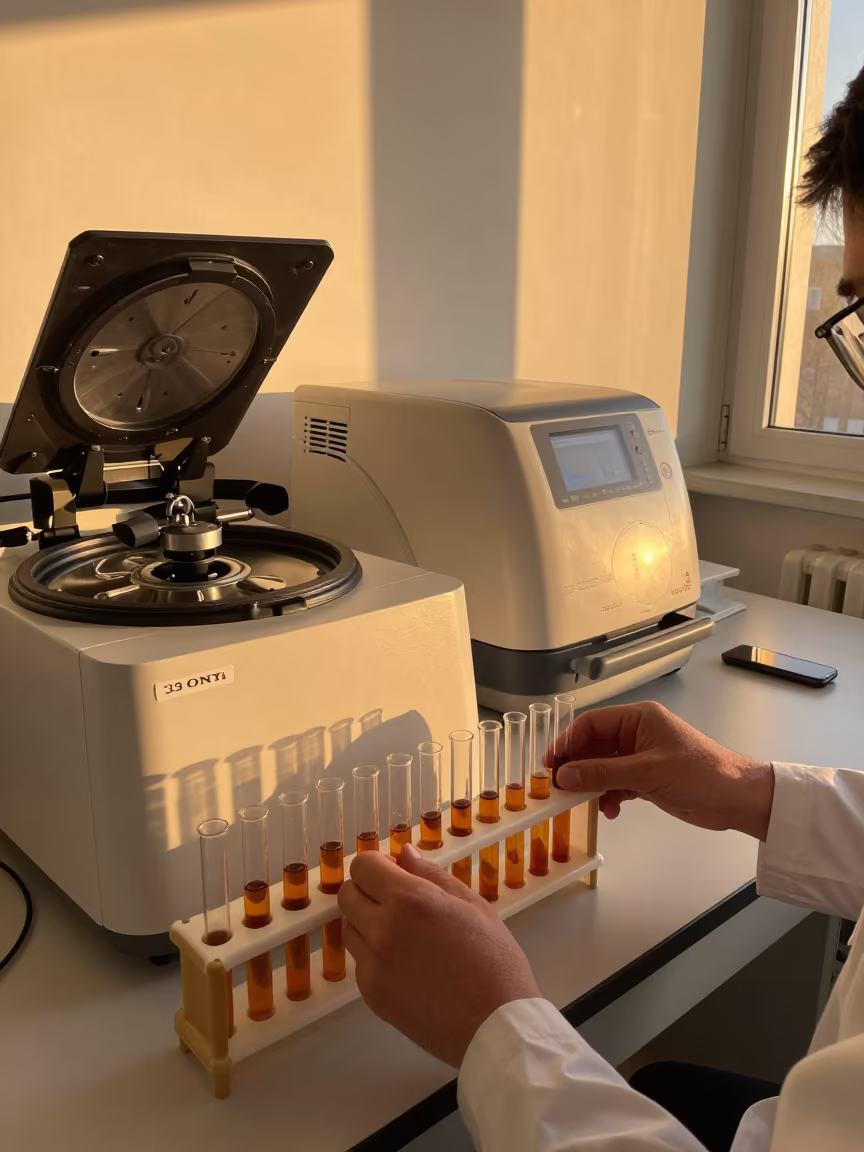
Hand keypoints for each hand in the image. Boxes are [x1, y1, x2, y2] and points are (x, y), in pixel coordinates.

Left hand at [337, 844, 539, 1066]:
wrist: (495, 1027)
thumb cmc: (494, 961)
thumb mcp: (472, 905)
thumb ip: (431, 875)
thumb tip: (403, 853)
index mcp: (410, 901)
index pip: (363, 866)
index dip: (378, 864)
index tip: (395, 872)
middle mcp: (382, 930)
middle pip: (347, 894)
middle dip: (367, 889)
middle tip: (398, 900)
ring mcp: (373, 966)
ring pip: (349, 928)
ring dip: (367, 922)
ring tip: (405, 935)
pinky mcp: (371, 995)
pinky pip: (360, 962)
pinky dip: (374, 956)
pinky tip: (407, 964)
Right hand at [547, 701, 774, 840]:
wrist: (737, 799)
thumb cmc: (698, 774)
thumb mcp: (647, 772)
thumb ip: (602, 773)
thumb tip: (563, 775)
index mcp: (638, 718)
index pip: (591, 723)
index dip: (567, 742)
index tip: (550, 765)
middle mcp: (637, 733)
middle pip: (594, 746)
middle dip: (577, 767)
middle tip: (558, 788)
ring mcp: (642, 757)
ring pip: (604, 767)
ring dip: (593, 784)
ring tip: (584, 803)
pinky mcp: (648, 779)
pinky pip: (617, 783)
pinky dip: (609, 796)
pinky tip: (609, 811)